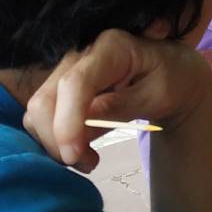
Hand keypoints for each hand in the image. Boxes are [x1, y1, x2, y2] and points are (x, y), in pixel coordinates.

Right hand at [23, 30, 211, 172]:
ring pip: (38, 111)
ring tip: (89, 159)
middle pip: (46, 100)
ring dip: (55, 143)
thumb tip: (83, 129)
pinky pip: (43, 117)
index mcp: (112, 47)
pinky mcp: (60, 88)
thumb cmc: (170, 79)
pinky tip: (82, 149)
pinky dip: (55, 139)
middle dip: (58, 140)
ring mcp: (66, 70)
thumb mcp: (159, 95)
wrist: (172, 71)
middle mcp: (80, 54)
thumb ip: (121, 108)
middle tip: (89, 164)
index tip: (72, 156)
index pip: (76, 83)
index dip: (68, 121)